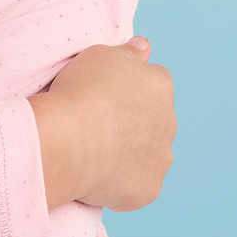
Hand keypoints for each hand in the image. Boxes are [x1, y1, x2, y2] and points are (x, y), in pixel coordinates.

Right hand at [28, 37, 175, 211]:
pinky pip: (138, 183)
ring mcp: (161, 159)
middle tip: (101, 121)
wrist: (67, 142)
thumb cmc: (81, 93)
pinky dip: (123, 179)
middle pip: (156, 119)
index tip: (109, 93)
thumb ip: (129, 52)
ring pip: (150, 153)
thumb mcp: (101, 55)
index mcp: (160, 87)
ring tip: (97, 149)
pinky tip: (99, 172)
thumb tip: (145, 46)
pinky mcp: (149, 190)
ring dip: (133, 151)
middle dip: (136, 120)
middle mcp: (169, 122)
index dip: (131, 87)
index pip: (155, 82)